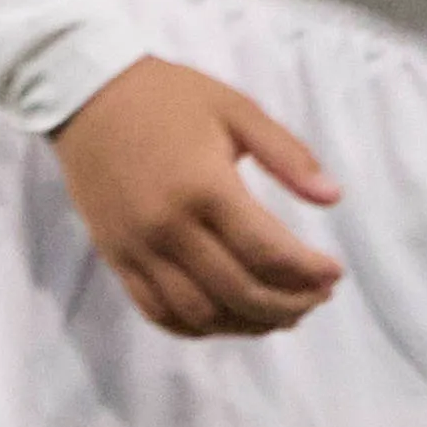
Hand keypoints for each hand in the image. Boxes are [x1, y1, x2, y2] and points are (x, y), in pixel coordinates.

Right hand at [49, 57, 344, 338]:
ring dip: (245, 324)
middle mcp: (169, 229)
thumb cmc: (173, 99)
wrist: (90, 99)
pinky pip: (156, 311)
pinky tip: (228, 319)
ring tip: (283, 315)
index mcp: (207, 188)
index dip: (308, 272)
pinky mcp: (116, 259)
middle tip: (318, 299)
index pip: (266, 251)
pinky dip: (196, 327)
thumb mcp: (241, 111)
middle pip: (236, 291)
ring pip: (197, 313)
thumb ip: (289, 157)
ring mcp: (137, 250)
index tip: (336, 275)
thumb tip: (334, 197)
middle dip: (285, 305)